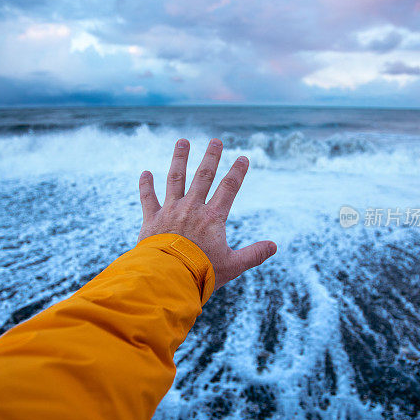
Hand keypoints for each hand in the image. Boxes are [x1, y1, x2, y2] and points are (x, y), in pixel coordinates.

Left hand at [137, 138, 276, 290]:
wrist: (168, 279)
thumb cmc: (202, 273)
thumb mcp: (233, 265)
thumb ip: (253, 254)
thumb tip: (274, 246)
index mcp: (212, 218)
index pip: (228, 188)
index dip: (238, 172)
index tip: (243, 158)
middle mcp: (191, 208)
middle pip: (203, 176)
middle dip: (210, 157)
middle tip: (215, 141)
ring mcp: (170, 211)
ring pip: (175, 179)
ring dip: (179, 159)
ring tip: (182, 142)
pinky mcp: (151, 220)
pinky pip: (148, 199)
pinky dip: (146, 186)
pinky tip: (145, 173)